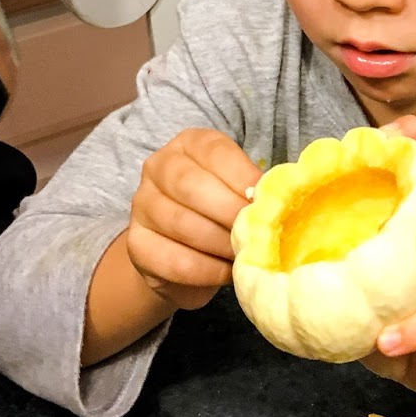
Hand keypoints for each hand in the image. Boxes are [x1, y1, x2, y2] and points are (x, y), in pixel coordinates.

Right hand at [126, 128, 258, 312]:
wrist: (183, 254)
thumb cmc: (220, 213)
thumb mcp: (237, 190)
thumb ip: (252, 190)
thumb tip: (279, 199)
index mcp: (189, 144)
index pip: (214, 152)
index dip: (242, 176)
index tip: (265, 200)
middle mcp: (158, 167)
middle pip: (191, 185)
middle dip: (229, 211)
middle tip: (256, 232)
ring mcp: (142, 205)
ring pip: (182, 224)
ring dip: (220, 243)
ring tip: (244, 254)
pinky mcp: (136, 244)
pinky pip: (174, 259)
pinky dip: (207, 270)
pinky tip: (226, 272)